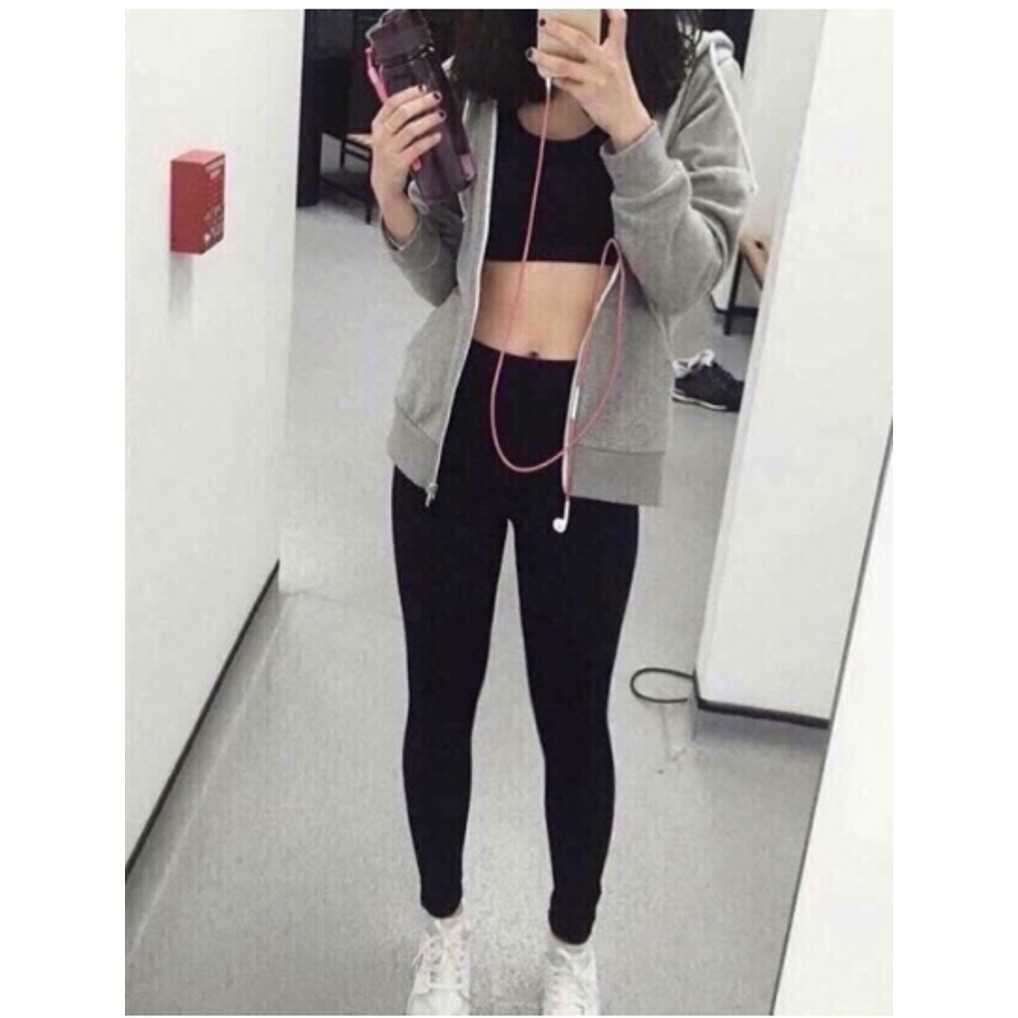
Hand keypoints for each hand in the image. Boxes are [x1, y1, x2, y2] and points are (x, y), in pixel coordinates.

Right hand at [369, 85, 445, 204]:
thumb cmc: (389, 156)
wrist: (384, 184)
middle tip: (436, 98)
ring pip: (411, 130)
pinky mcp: (400, 163)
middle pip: (403, 113)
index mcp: (378, 124)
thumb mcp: (386, 135)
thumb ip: (398, 119)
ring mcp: (390, 149)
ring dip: (428, 120)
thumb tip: (419, 100)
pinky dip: (428, 140)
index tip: (423, 88)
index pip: (392, 103)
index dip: (408, 93)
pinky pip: (417, 148)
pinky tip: (438, 136)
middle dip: (422, 103)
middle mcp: (382, 135)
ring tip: (440, 115)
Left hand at [527, 9, 653, 151]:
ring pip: (564, 65)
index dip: (610, 7)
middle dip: (558, 29)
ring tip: (532, 53)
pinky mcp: (587, 95)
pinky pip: (564, 84)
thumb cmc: (620, 93)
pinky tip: (549, 74)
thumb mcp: (618, 66)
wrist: (627, 120)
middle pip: (579, 40)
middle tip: (544, 23)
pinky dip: (555, 78)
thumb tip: (574, 41)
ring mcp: (595, 79)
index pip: (619, 22)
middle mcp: (607, 63)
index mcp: (617, 52)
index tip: (600, 2)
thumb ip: (601, 52)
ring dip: (545, 57)